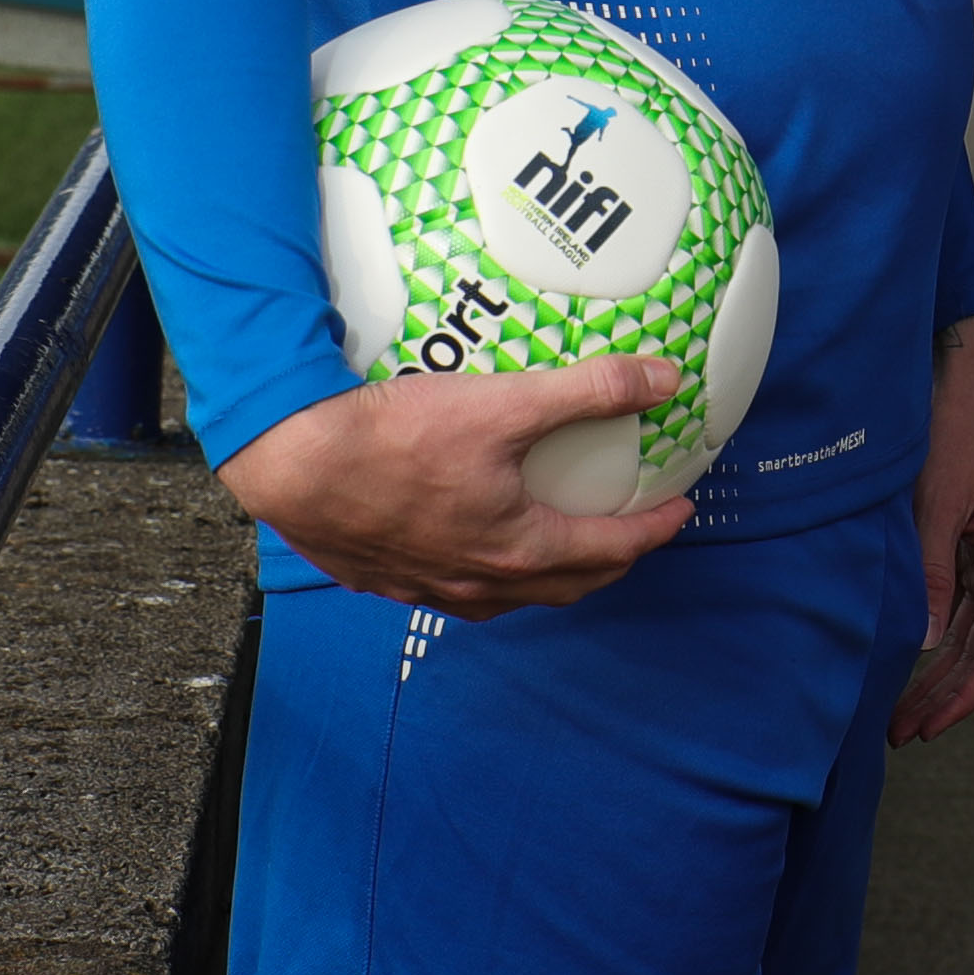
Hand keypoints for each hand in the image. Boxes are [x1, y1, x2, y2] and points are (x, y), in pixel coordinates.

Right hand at [216, 354, 694, 614]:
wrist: (294, 462)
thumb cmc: (395, 437)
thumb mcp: (504, 403)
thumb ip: (589, 391)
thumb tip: (664, 378)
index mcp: (516, 547)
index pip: (607, 550)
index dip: (651, 532)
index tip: (678, 511)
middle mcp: (476, 581)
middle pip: (563, 585)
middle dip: (607, 563)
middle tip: (631, 534)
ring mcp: (426, 586)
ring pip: (504, 595)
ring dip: (544, 576)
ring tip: (558, 545)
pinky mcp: (381, 577)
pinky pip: (448, 588)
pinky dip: (481, 573)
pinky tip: (468, 544)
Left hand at [895, 315, 973, 743]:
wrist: (969, 366)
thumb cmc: (960, 426)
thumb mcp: (939, 503)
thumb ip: (933, 574)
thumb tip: (929, 642)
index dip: (962, 695)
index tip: (925, 728)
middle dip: (945, 693)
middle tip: (901, 733)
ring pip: (972, 627)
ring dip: (940, 668)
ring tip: (900, 706)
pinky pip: (961, 596)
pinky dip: (937, 629)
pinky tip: (908, 647)